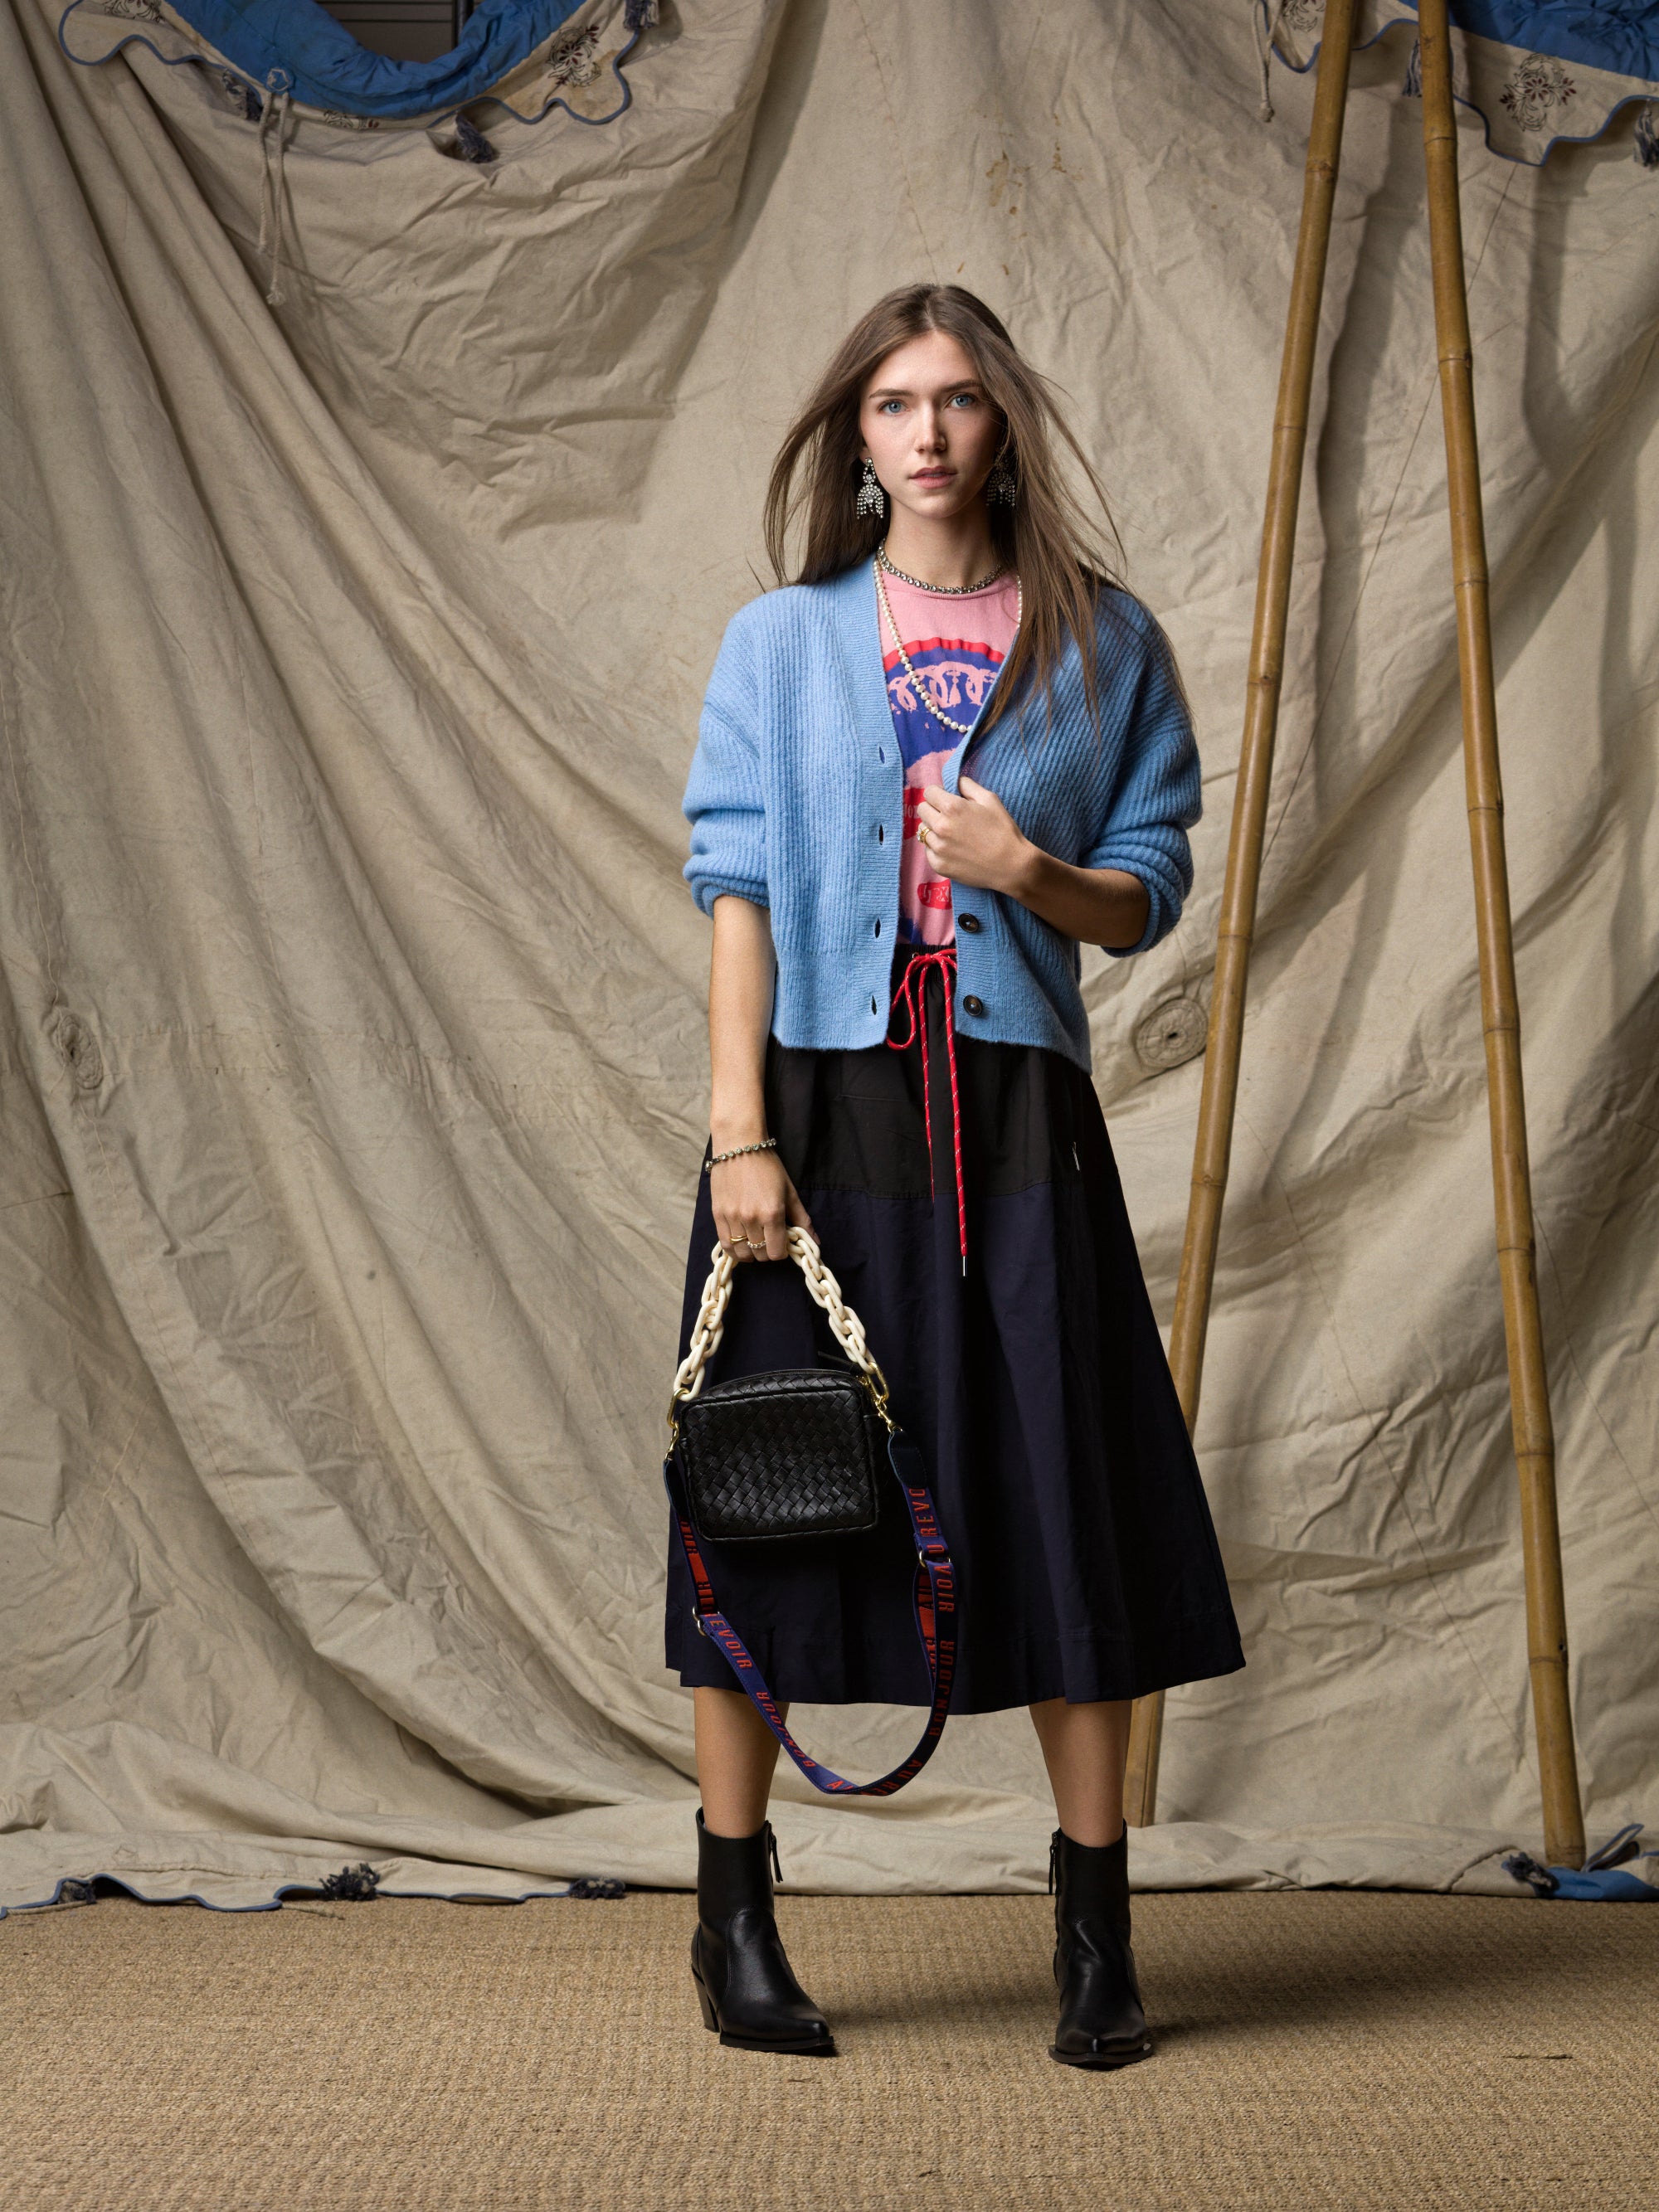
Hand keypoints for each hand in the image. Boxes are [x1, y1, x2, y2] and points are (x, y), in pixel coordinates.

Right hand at [709, 1148, 814, 1262]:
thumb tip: (815, 1242)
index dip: (781, 1251)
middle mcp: (752, 1219)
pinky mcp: (718, 1215)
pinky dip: (734, 1249)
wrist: (738, 1146)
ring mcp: (732, 1218)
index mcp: (772, 1213)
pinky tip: (740, 1243)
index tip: (782, 1242)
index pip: (776, 1252)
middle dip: (767, 1251)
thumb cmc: (768, 1166)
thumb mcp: (789, 1191)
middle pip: (760, 1255)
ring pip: (742, 1253)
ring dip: (751, 1252)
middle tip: (769, 1238)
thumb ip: (802, 1219)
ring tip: (754, 1241)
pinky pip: (725, 1244)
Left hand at [916, 773, 1032, 893]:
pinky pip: (928, 850)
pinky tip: (952, 849)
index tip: (946, 799)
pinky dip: (936, 848)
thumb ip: (968, 786)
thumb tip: (955, 782)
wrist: (1011, 866)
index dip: (938, 793)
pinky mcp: (938, 865)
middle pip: (922, 809)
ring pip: (923, 831)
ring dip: (933, 829)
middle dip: (933, 809)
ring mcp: (938, 848)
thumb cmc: (1003, 831)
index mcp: (952, 807)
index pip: (929, 792)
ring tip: (951, 834)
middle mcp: (940, 827)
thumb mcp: (990, 800)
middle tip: (949, 816)